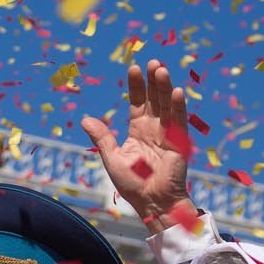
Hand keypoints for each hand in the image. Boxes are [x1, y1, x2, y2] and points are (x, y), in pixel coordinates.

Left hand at [80, 59, 195, 230]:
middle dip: (153, 81)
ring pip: (167, 105)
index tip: (133, 68)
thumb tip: (85, 119)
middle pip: (154, 98)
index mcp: (138, 130)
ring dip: (165, 87)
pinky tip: (176, 91)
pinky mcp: (179, 142)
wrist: (152, 202)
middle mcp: (154, 128)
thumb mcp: (112, 158)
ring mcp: (167, 133)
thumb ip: (102, 137)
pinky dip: (178, 106)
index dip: (136, 86)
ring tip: (161, 69)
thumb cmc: (132, 184)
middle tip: (152, 61)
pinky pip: (179, 120)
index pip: (138, 102)